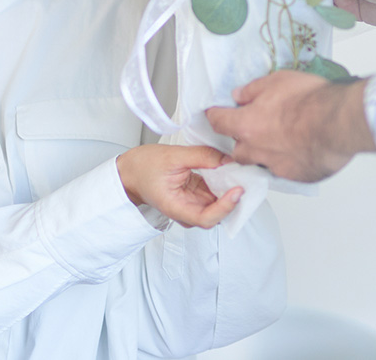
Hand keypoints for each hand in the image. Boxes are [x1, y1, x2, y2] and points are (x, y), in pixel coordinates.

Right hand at [116, 144, 242, 228]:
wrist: (130, 172)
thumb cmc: (143, 168)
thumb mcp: (172, 156)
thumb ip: (201, 157)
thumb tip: (227, 159)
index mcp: (177, 208)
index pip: (207, 218)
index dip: (225, 207)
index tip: (237, 190)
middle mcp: (188, 211)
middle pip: (218, 213)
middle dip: (233, 197)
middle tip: (245, 177)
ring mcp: (193, 204)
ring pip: (220, 202)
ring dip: (231, 189)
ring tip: (241, 171)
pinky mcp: (197, 194)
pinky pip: (216, 192)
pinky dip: (225, 182)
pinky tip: (231, 169)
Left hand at [206, 70, 375, 182]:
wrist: (339, 122)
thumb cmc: (310, 99)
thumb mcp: (278, 80)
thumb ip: (254, 90)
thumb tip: (240, 95)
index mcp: (247, 125)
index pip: (218, 122)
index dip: (215, 116)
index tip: (215, 114)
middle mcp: (257, 150)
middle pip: (237, 151)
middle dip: (242, 141)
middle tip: (254, 129)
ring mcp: (277, 166)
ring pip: (261, 164)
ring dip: (264, 154)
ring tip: (278, 141)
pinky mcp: (297, 176)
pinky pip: (286, 171)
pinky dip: (289, 161)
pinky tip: (301, 150)